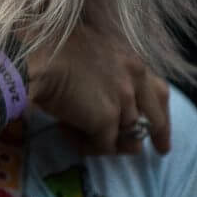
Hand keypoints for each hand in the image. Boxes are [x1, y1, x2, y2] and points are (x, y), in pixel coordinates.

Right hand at [22, 21, 170, 155]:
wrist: (35, 54)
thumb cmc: (51, 46)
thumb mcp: (93, 49)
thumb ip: (108, 68)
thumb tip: (102, 90)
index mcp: (131, 62)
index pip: (159, 92)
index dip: (162, 111)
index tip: (162, 127)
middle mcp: (134, 81)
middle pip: (155, 119)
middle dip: (159, 136)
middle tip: (159, 151)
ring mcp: (122, 101)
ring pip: (128, 138)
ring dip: (107, 141)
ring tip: (81, 135)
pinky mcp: (106, 120)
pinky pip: (104, 147)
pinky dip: (86, 146)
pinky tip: (67, 134)